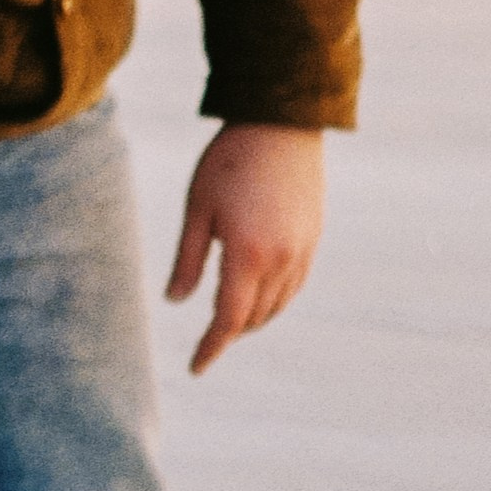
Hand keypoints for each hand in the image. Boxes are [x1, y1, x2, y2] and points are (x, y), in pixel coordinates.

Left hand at [166, 123, 325, 374]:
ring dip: (252, 320)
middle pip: (253, 318)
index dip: (211, 348)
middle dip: (229, 333)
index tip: (196, 368)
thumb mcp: (197, 210)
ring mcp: (302, 250)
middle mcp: (280, 260)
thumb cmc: (229, 161)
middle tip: (207, 340)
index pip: (228, 320)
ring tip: (230, 321)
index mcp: (246, 256)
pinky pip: (294, 286)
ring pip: (277, 306)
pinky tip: (258, 296)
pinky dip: (274, 301)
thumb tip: (176, 300)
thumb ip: (187, 261)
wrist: (281, 122)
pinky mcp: (313, 238)